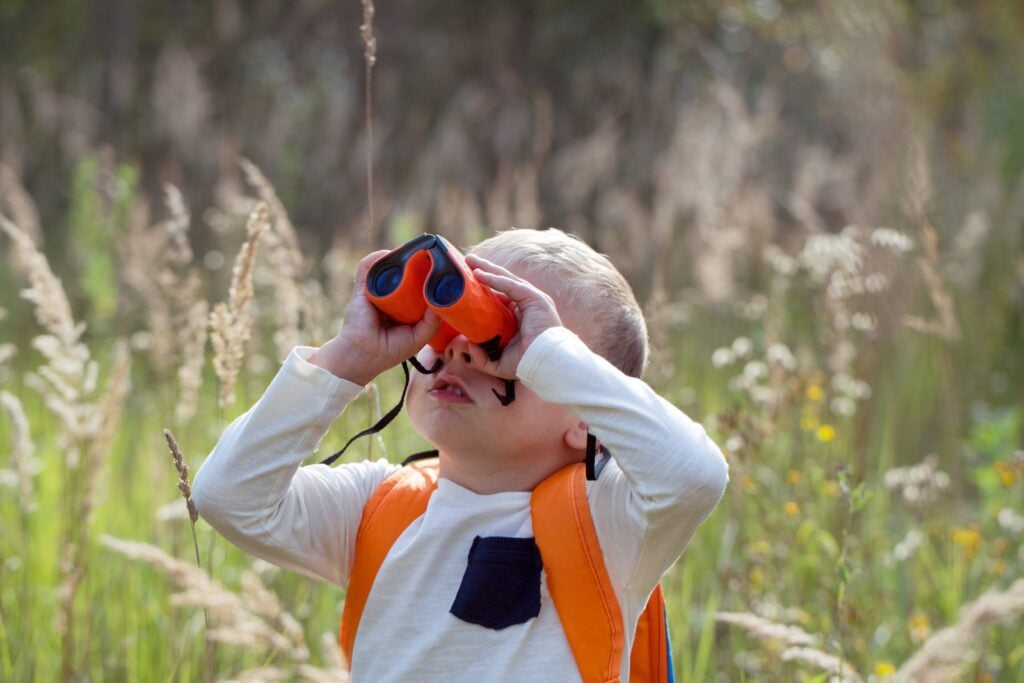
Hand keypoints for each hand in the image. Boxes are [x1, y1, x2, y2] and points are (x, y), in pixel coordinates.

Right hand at [309, 250, 440, 383]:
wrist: (363, 356)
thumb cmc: (389, 350)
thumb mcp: (418, 337)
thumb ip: (432, 321)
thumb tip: (443, 300)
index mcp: (403, 308)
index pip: (416, 288)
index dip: (427, 278)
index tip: (441, 269)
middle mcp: (389, 297)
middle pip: (404, 274)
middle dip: (415, 264)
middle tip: (430, 255)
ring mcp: (375, 292)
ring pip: (387, 268)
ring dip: (398, 258)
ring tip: (413, 251)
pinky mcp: (361, 289)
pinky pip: (366, 268)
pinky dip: (375, 258)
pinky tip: (388, 254)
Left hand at [463, 253, 562, 378]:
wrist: (545, 364)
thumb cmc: (527, 364)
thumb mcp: (499, 362)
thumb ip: (483, 358)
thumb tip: (469, 346)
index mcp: (520, 316)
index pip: (500, 296)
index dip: (485, 287)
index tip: (467, 282)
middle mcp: (526, 304)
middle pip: (502, 282)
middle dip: (484, 270)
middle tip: (467, 261)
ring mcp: (532, 299)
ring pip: (506, 278)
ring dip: (487, 268)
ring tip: (470, 260)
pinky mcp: (534, 298)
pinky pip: (510, 285)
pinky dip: (495, 278)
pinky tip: (479, 274)